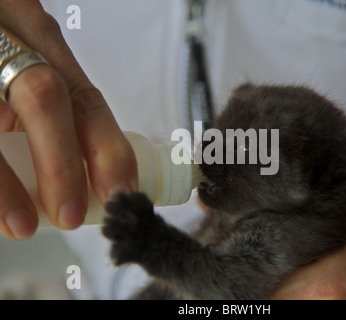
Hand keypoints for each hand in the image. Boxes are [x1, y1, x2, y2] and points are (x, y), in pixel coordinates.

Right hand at [0, 0, 137, 238]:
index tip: (120, 191)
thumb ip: (55, 95)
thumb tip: (88, 164)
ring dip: (8, 184)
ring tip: (24, 225)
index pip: (84, 97)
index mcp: (38, 38)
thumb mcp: (27, 51)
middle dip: (63, 166)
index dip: (108, 149)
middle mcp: (8, 42)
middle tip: (70, 216)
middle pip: (46, 100)